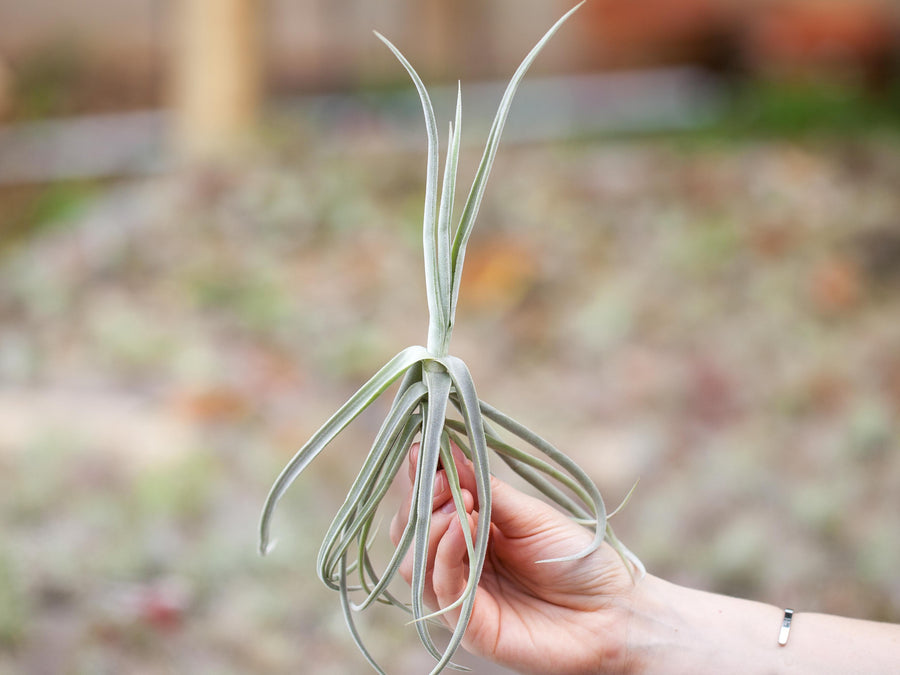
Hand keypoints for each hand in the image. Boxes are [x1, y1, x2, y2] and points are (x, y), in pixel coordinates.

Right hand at [390, 442, 638, 674]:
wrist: (615, 611)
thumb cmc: (578, 559)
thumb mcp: (529, 514)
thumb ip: (486, 491)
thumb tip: (450, 452)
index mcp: (472, 533)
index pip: (428, 505)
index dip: (421, 478)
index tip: (422, 449)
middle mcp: (459, 564)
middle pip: (411, 533)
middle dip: (421, 502)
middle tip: (443, 480)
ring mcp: (461, 596)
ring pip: (414, 563)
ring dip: (430, 527)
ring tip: (459, 505)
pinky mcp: (470, 626)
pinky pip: (442, 587)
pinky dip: (444, 553)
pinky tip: (462, 526)